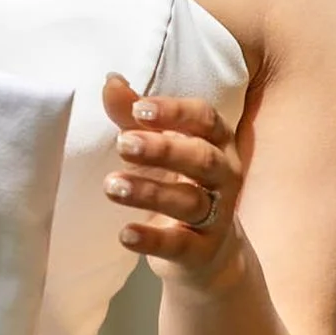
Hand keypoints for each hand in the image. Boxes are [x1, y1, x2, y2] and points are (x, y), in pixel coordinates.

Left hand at [102, 76, 244, 287]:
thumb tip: (110, 81)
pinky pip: (181, 244)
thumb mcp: (157, 145)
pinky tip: (125, 233)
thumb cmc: (177, 181)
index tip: (139, 108)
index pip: (204, 118)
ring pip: (189, 201)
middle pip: (202, 158)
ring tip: (112, 186)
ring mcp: (217, 216)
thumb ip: (133, 115)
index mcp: (215, 141)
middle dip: (162, 150)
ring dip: (149, 192)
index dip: (174, 112)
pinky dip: (152, 240)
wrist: (206, 253)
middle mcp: (224, 176)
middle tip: (122, 144)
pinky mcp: (203, 251)